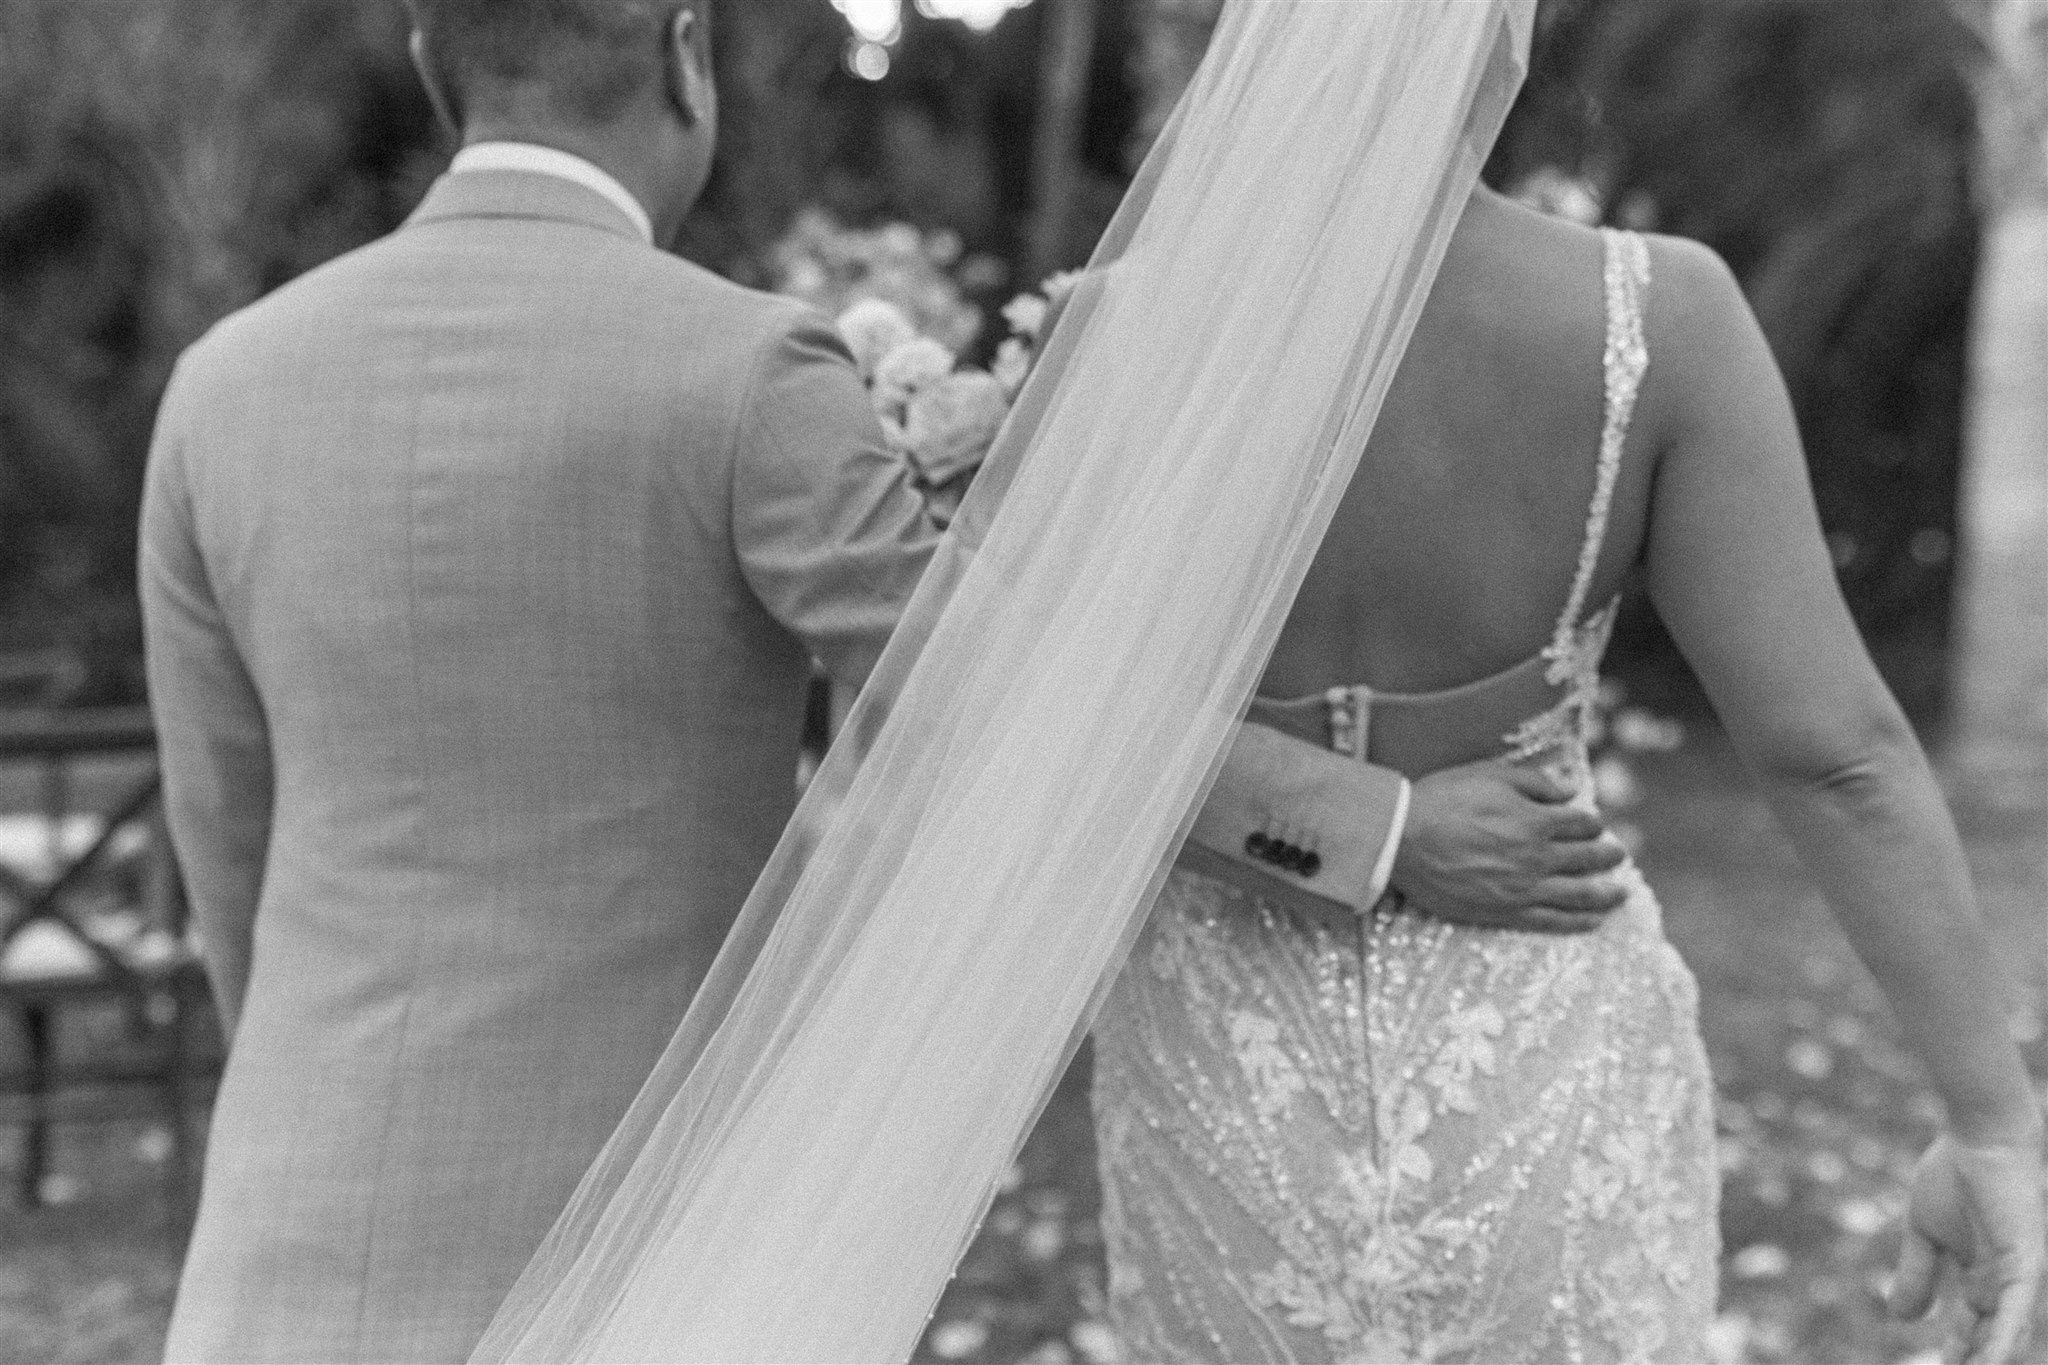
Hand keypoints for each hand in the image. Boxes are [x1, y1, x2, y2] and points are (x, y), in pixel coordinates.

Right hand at [1389, 759, 1627, 933]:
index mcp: (1535, 821)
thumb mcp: (1489, 774)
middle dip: (1607, 854)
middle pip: (1587, 858)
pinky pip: (1552, 921)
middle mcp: (1537, 858)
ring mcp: (1524, 889)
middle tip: (1618, 854)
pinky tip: (1594, 921)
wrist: (1401, 840)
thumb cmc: (1441, 801)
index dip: (1592, 822)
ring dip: (1606, 893)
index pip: (1581, 823)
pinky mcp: (1506, 913)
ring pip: (1580, 894)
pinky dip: (1579, 922)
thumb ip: (1534, 782)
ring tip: (1620, 892)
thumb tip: (1569, 790)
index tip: (1593, 823)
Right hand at [1888, 1132, 2045, 1363]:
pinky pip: (2019, 1311)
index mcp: (1982, 1279)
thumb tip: (1899, 1319)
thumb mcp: (1924, 1233)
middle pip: (1992, 1340)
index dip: (1955, 1352)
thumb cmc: (1953, 1175)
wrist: (1976, 1137)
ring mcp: (2019, 1277)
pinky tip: (1991, 1361)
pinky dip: (2005, 1339)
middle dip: (1972, 1360)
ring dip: (1990, 1358)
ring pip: (2009, 1335)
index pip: (1970, 1330)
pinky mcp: (2028, 1264)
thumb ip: (1915, 1275)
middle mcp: (2006, 1285)